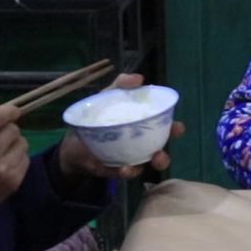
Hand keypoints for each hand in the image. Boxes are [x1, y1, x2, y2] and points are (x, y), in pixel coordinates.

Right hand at [0, 100, 29, 250]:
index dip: (9, 110)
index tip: (13, 110)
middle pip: (13, 129)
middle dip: (7, 129)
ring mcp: (0, 172)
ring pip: (22, 142)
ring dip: (13, 143)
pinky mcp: (12, 183)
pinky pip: (25, 158)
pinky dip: (17, 157)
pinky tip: (3, 163)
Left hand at [57, 74, 186, 180]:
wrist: (71, 141)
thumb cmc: (94, 117)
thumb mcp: (106, 97)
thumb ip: (121, 85)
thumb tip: (139, 78)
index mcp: (141, 127)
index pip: (163, 129)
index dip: (174, 129)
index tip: (179, 128)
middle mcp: (139, 145)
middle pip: (159, 151)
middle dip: (165, 154)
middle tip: (161, 152)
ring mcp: (128, 159)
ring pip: (147, 165)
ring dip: (151, 164)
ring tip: (151, 160)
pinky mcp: (115, 170)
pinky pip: (126, 172)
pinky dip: (128, 171)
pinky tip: (125, 168)